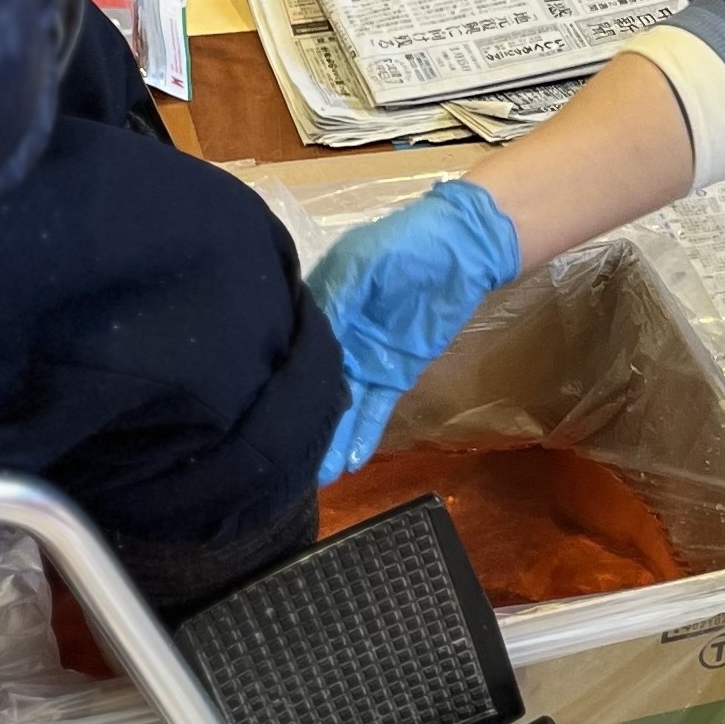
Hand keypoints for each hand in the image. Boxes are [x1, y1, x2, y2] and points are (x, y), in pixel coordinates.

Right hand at [303, 181, 521, 480]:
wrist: (463, 248)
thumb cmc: (406, 245)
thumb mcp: (360, 267)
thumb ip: (332, 304)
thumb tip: (301, 344)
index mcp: (321, 305)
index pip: (295, 352)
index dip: (280, 383)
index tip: (261, 418)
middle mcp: (338, 338)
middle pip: (317, 386)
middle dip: (305, 423)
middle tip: (286, 465)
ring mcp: (368, 357)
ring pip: (345, 405)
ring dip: (333, 438)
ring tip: (315, 477)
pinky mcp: (398, 371)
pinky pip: (378, 407)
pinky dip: (365, 433)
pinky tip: (350, 462)